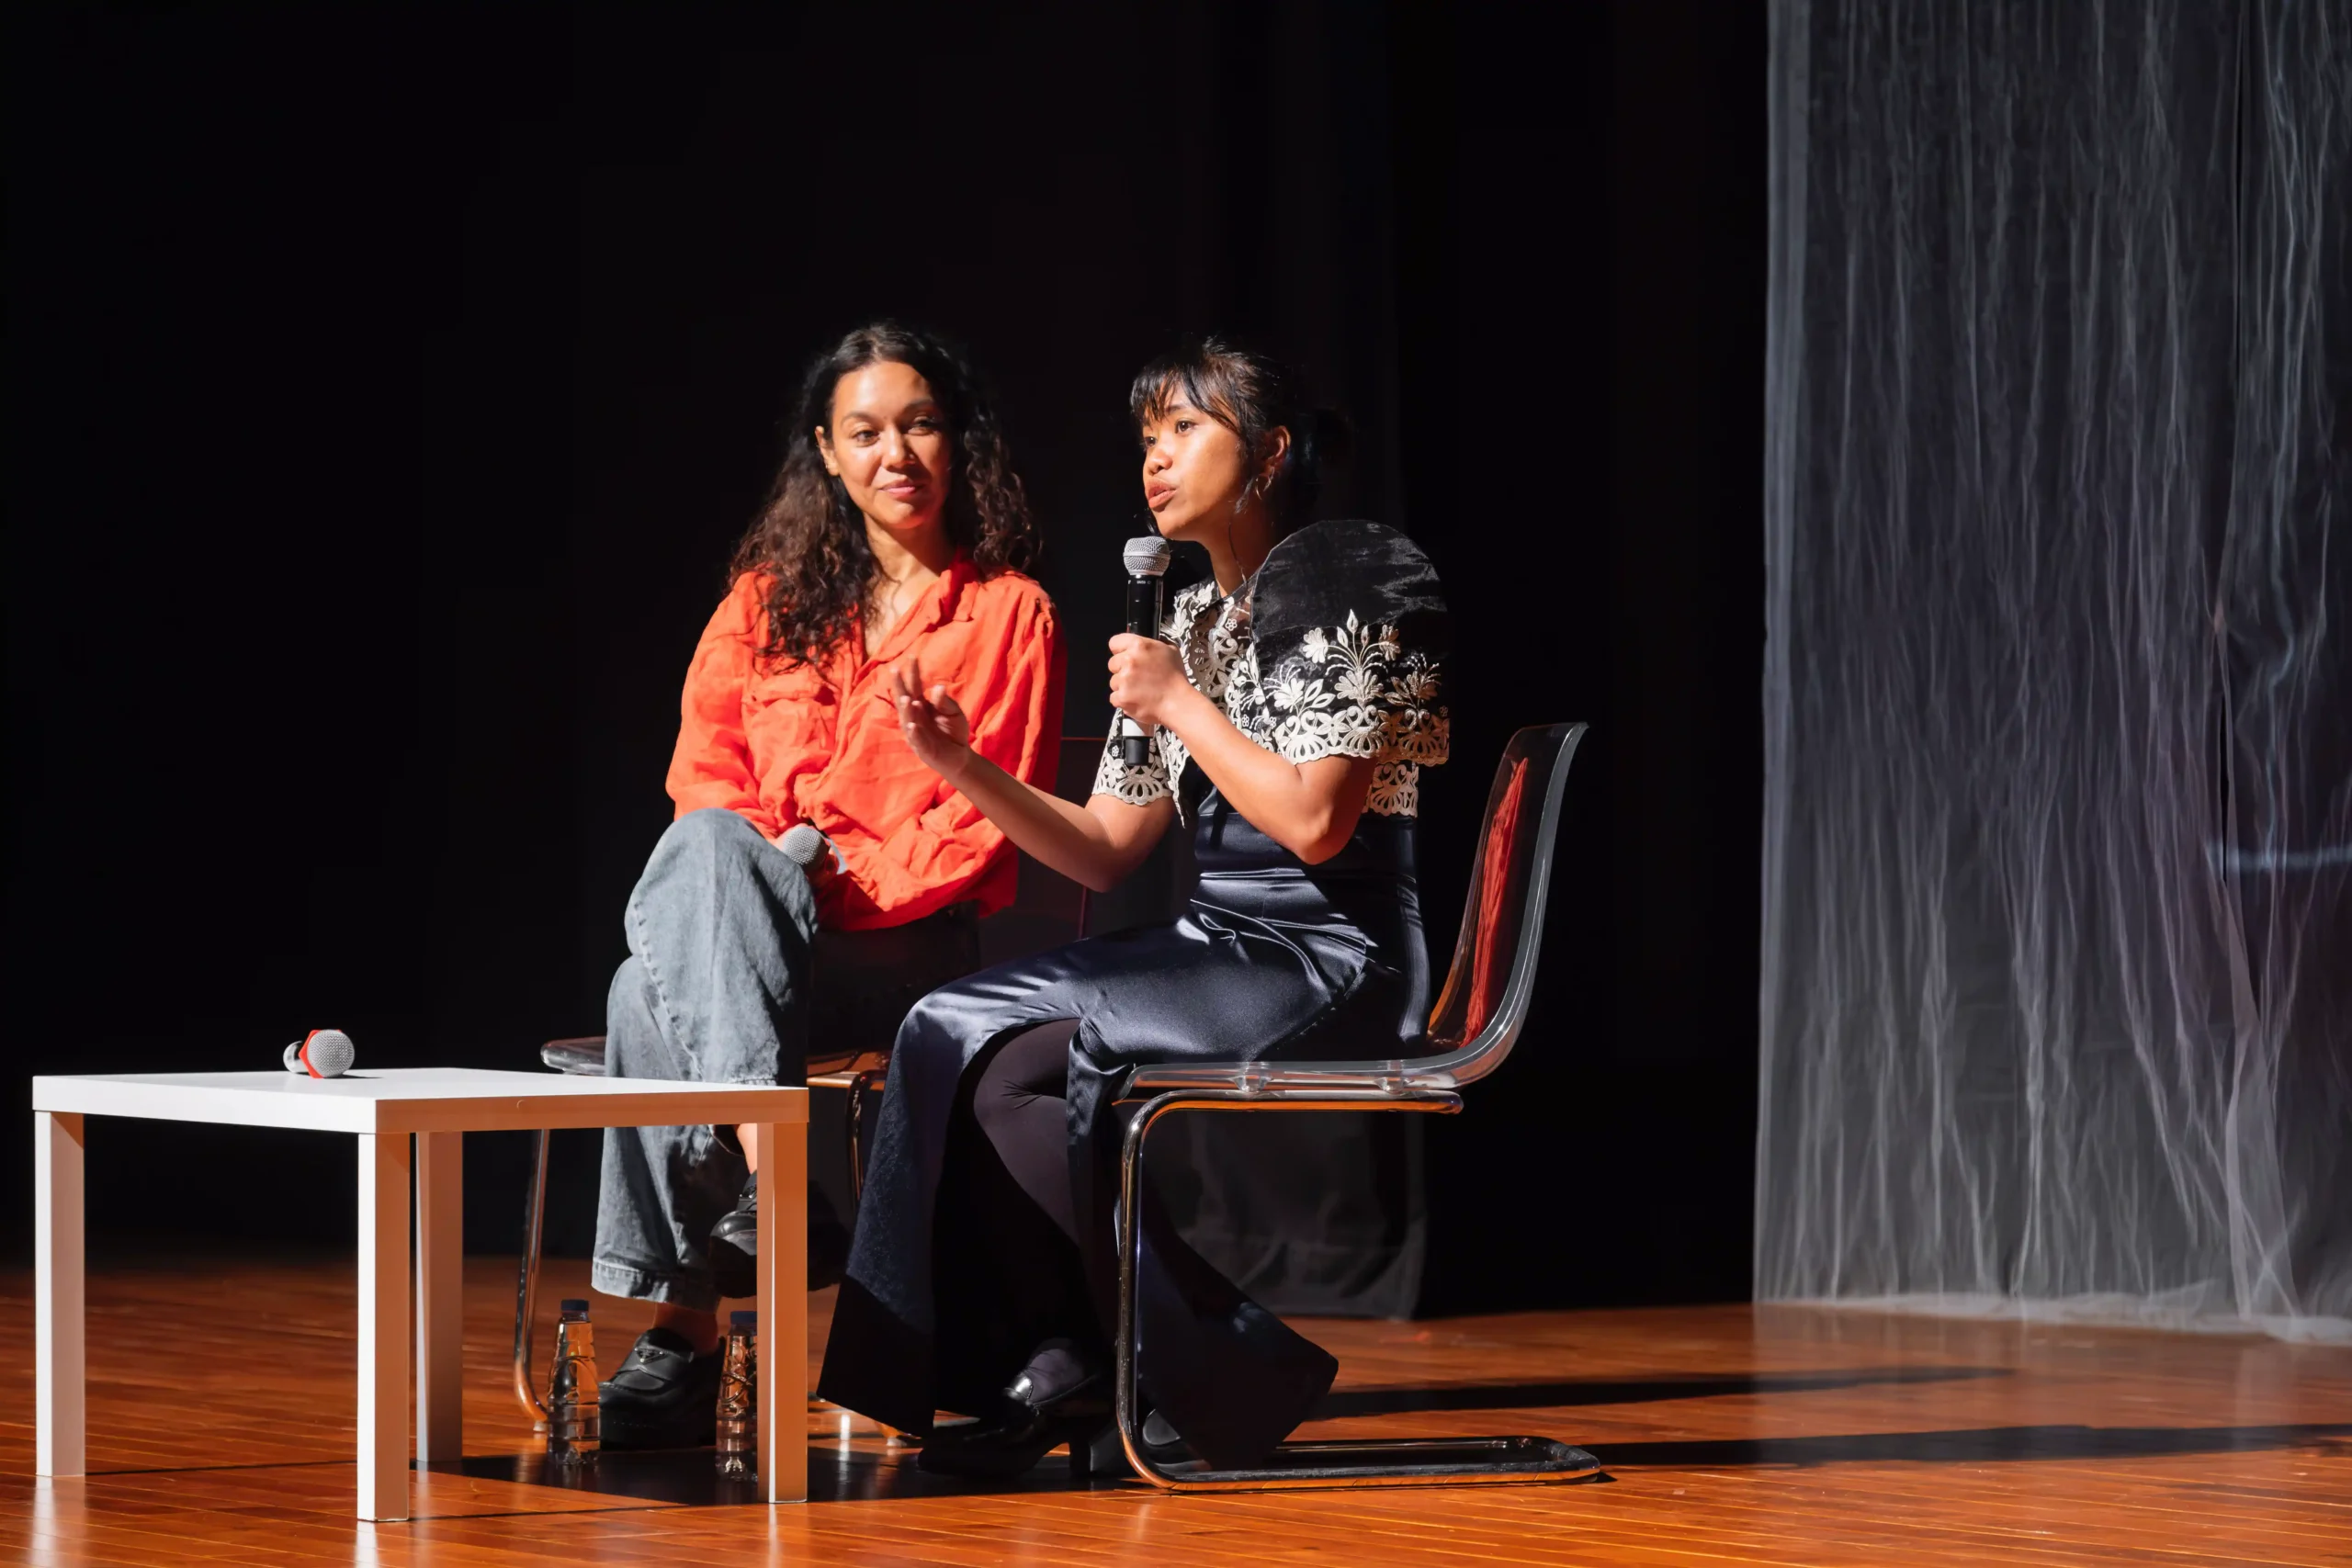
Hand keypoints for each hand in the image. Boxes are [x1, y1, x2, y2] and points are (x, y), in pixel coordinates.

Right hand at [889, 655, 972, 782]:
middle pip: (905, 700)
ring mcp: (916, 733)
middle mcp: (915, 718)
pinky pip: (917, 740)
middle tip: (895, 670)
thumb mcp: (953, 712)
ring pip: (908, 719)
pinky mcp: (923, 749)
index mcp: (921, 707)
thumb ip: (945, 701)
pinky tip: (913, 725)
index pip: (915, 687)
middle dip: (900, 686)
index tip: (912, 656)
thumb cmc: (954, 732)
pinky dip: (915, 732)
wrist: (960, 757)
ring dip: (906, 709)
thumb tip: (938, 687)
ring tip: (906, 698)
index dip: (913, 673)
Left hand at [1107, 634, 1192, 732]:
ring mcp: (1123, 680)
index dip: (1120, 650)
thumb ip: (1151, 645)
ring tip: (1140, 690)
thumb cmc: (1175, 678)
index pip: (1115, 642)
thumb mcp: (1169, 651)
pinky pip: (1114, 697)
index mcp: (1139, 646)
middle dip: (1121, 670)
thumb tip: (1142, 646)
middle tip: (1137, 676)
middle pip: (1112, 663)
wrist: (1177, 702)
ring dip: (1123, 686)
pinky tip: (1137, 699)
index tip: (1124, 656)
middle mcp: (1129, 660)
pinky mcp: (1121, 697)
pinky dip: (1123, 700)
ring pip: (1113, 681)